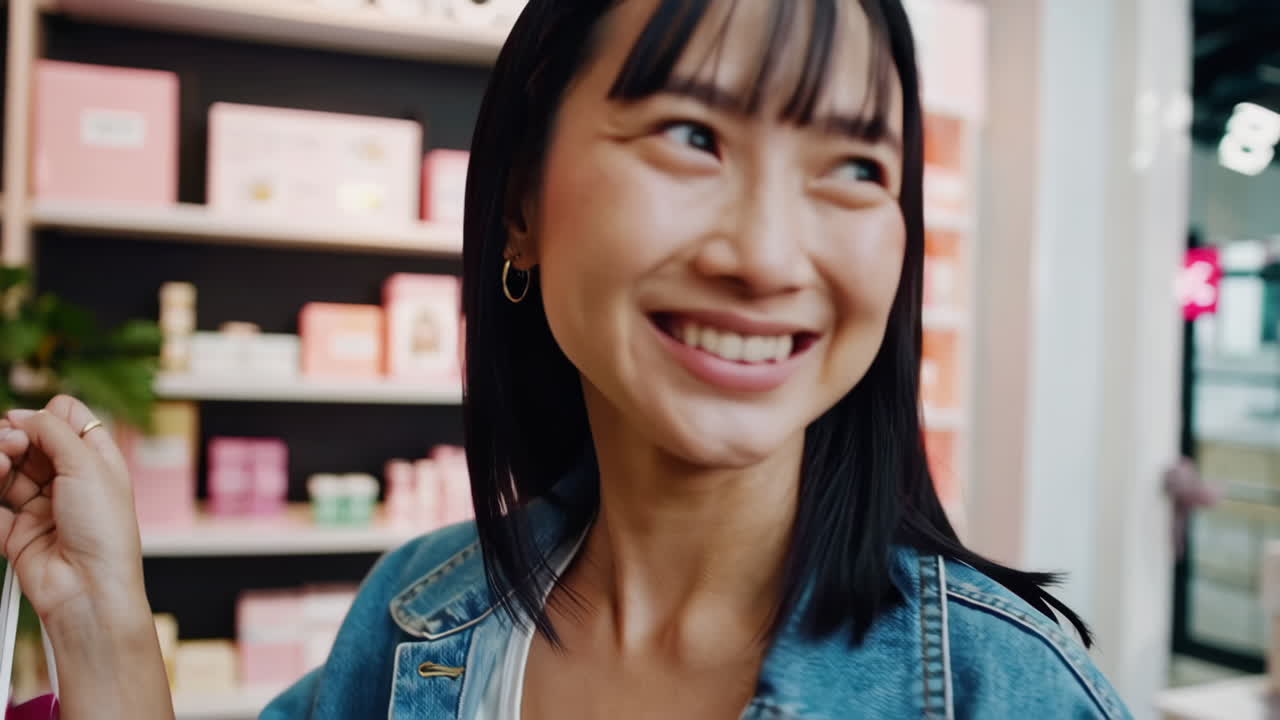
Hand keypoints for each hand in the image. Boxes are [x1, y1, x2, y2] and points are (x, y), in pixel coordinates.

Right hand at [0, 395, 146, 630]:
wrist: (88, 587)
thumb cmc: (104, 529)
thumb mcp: (88, 465)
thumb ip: (53, 432)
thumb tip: (24, 414)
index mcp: (96, 461)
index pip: (67, 422)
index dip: (46, 418)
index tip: (32, 424)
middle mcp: (69, 481)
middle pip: (29, 444)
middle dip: (13, 438)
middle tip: (11, 446)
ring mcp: (41, 506)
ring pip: (6, 470)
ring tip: (0, 465)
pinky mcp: (16, 532)